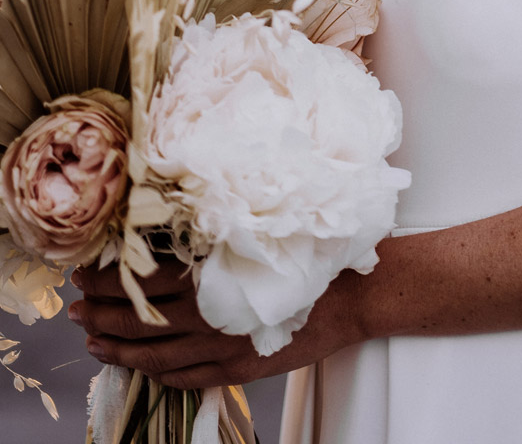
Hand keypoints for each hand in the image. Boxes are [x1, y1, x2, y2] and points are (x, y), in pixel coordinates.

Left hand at [70, 259, 363, 390]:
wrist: (351, 296)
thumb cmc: (306, 256)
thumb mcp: (253, 237)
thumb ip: (209, 243)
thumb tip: (166, 238)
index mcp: (210, 276)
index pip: (141, 280)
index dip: (107, 280)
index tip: (84, 273)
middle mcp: (207, 316)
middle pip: (137, 320)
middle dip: (98, 315)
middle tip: (75, 308)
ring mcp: (219, 349)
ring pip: (152, 355)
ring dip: (116, 349)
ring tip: (93, 341)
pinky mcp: (234, 371)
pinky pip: (182, 378)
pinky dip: (155, 372)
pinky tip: (141, 365)